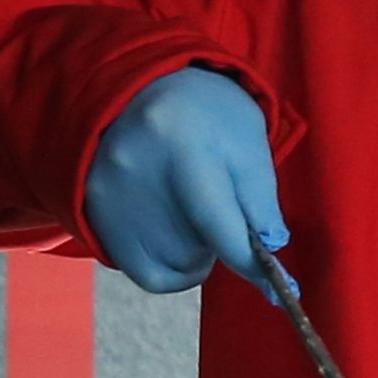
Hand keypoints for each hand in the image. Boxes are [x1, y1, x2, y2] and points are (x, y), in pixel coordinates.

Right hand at [81, 68, 289, 296]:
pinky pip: (147, 274)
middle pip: (198, 247)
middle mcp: (134, 170)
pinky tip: (181, 237)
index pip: (217, 222)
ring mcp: (107, 194)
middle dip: (225, 239)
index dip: (251, 262)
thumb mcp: (247, 137)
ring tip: (195, 208)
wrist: (139, 88)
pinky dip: (174, 268)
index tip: (283, 289)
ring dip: (198, 252)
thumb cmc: (205, 112)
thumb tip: (270, 249)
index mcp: (181, 142)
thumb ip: (261, 195)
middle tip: (224, 203)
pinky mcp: (95, 213)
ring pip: (174, 265)